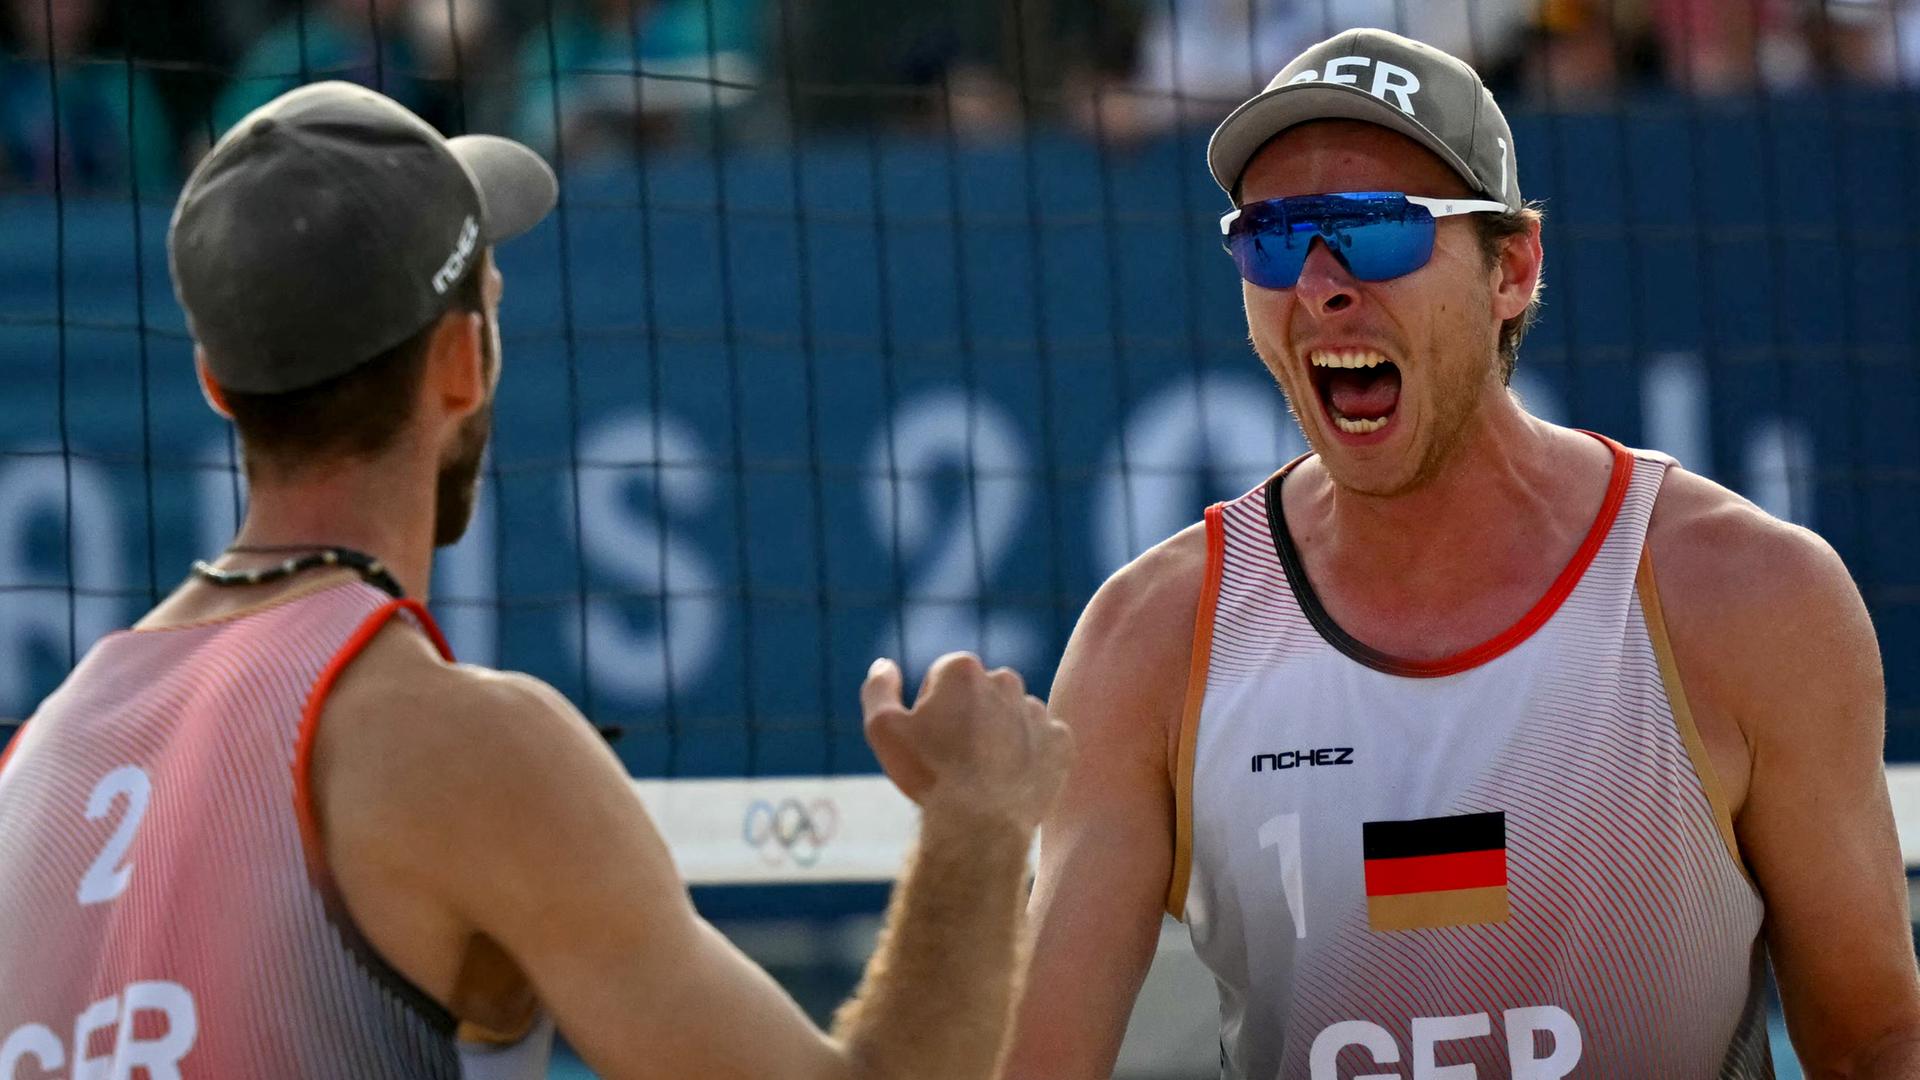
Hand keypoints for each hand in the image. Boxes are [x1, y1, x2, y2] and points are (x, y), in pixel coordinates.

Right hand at [859, 653, 1073, 830]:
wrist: (981, 824)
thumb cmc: (928, 775)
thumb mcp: (883, 730)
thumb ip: (878, 689)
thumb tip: (884, 665)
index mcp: (962, 669)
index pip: (942, 678)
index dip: (930, 710)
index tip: (930, 741)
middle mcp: (1005, 680)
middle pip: (979, 693)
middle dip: (968, 716)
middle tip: (955, 758)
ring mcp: (1037, 710)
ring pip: (1012, 716)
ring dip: (999, 734)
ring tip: (984, 774)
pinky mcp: (1060, 741)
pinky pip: (1043, 741)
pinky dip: (1030, 756)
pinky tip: (1011, 779)